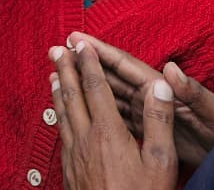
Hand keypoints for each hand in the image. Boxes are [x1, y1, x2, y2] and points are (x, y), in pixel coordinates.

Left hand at [50, 41, 176, 189]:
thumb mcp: (161, 161)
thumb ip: (158, 121)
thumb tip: (160, 85)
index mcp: (108, 132)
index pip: (96, 88)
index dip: (88, 63)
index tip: (80, 43)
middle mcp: (86, 139)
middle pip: (73, 96)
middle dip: (65, 70)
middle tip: (55, 49)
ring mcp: (74, 155)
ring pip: (63, 115)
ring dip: (57, 91)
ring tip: (52, 75)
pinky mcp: (69, 170)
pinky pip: (62, 134)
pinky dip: (59, 116)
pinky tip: (59, 117)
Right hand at [66, 32, 213, 164]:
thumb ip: (193, 92)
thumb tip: (171, 69)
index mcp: (164, 86)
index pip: (126, 65)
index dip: (101, 51)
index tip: (77, 38)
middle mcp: (153, 94)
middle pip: (112, 74)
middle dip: (87, 61)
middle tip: (60, 49)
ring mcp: (150, 111)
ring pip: (111, 94)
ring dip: (90, 82)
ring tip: (65, 72)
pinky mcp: (151, 128)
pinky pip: (118, 115)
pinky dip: (100, 108)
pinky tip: (85, 107)